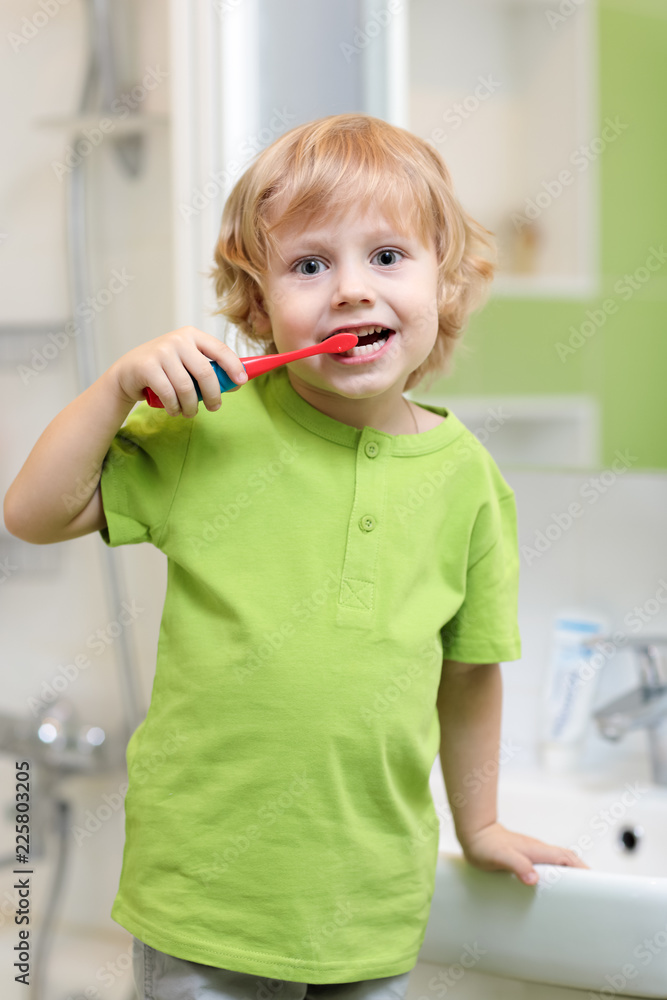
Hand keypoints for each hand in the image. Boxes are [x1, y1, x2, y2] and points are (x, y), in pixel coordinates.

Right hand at [109, 326, 247, 416]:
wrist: (128, 372)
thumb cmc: (165, 369)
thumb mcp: (188, 363)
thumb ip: (210, 369)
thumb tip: (237, 382)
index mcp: (192, 335)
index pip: (219, 349)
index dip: (233, 366)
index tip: (241, 382)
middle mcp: (178, 340)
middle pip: (205, 372)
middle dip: (213, 395)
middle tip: (215, 407)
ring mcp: (161, 351)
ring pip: (186, 387)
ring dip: (191, 406)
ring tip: (190, 413)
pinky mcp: (147, 366)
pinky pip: (168, 393)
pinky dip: (174, 407)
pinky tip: (175, 411)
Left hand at [458, 821, 589, 885]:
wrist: (474, 834)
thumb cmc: (486, 845)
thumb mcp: (501, 858)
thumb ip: (518, 866)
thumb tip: (533, 878)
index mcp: (538, 851)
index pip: (568, 858)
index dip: (583, 869)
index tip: (596, 881)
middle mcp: (539, 850)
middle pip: (568, 861)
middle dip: (582, 872)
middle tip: (592, 891)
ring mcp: (533, 853)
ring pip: (558, 863)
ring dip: (570, 874)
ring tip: (577, 893)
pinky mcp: (526, 857)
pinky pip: (547, 866)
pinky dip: (556, 875)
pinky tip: (553, 886)